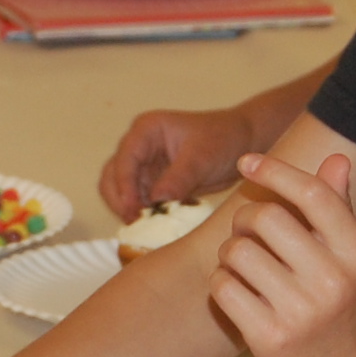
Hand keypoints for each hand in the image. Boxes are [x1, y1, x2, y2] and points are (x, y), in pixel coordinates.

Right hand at [98, 106, 257, 223]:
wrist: (243, 143)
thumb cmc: (223, 139)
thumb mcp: (201, 158)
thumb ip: (177, 179)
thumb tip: (156, 202)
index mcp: (146, 130)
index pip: (123, 161)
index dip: (124, 188)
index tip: (134, 211)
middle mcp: (139, 146)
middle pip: (112, 177)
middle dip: (120, 201)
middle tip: (137, 223)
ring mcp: (144, 165)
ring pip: (121, 192)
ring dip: (130, 210)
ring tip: (147, 226)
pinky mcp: (153, 183)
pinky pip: (139, 201)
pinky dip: (144, 214)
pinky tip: (157, 224)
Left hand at [208, 152, 355, 356]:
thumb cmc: (342, 304)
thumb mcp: (351, 257)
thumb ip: (339, 207)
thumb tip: (337, 158)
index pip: (313, 194)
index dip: (275, 170)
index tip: (247, 160)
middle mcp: (333, 279)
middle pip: (266, 218)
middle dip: (246, 219)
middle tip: (248, 233)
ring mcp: (301, 311)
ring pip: (237, 252)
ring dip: (230, 252)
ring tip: (243, 265)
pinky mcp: (269, 336)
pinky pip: (223, 287)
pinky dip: (221, 282)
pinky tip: (237, 291)